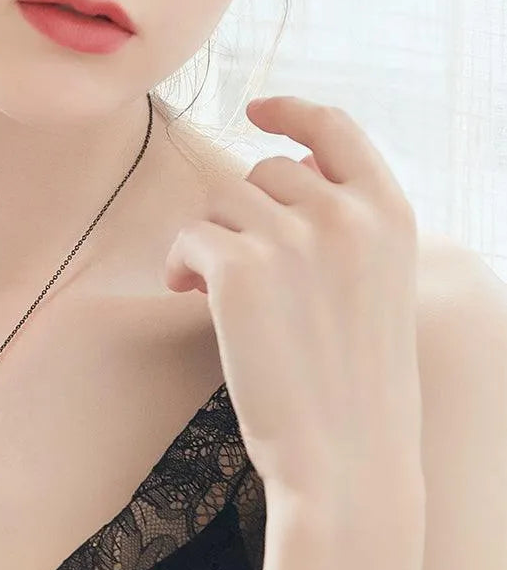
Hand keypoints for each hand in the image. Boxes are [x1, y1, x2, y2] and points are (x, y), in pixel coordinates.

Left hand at [164, 96, 423, 500]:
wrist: (346, 459)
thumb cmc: (355, 378)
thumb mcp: (375, 282)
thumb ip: (344, 221)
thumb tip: (288, 169)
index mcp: (389, 213)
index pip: (336, 128)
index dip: (292, 111)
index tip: (257, 110)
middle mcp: (344, 214)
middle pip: (260, 172)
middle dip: (243, 214)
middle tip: (242, 268)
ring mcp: (292, 237)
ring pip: (219, 201)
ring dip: (210, 238)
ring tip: (213, 288)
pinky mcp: (239, 267)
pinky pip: (189, 234)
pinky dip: (180, 262)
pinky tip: (188, 294)